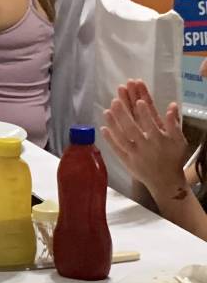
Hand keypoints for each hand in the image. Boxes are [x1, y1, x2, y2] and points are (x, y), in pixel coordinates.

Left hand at [102, 79, 187, 194]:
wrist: (166, 182)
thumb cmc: (173, 158)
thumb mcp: (179, 141)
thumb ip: (174, 124)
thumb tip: (172, 105)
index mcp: (159, 140)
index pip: (151, 124)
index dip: (145, 113)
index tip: (139, 101)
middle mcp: (145, 147)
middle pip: (132, 129)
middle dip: (123, 115)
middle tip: (115, 101)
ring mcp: (134, 154)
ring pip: (122, 138)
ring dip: (113, 125)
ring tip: (106, 111)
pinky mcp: (126, 161)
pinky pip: (117, 150)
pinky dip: (110, 140)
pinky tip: (103, 128)